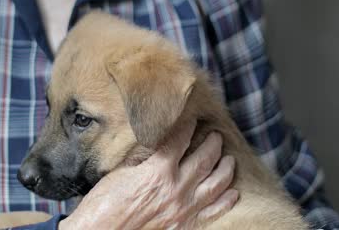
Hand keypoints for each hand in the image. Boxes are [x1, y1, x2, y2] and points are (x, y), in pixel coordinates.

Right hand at [59, 120, 237, 228]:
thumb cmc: (104, 203)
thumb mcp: (122, 170)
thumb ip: (144, 156)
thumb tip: (155, 143)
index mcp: (159, 170)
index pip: (180, 140)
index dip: (188, 126)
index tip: (192, 119)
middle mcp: (176, 188)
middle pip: (204, 159)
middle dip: (213, 144)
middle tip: (216, 136)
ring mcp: (183, 208)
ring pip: (216, 184)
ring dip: (225, 169)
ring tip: (229, 159)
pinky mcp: (184, 225)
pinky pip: (213, 212)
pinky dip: (226, 201)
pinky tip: (233, 193)